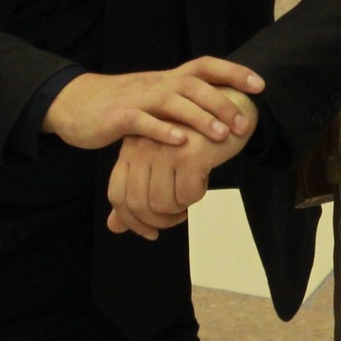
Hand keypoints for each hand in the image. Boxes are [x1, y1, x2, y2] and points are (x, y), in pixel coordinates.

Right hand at [42, 58, 263, 151]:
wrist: (74, 104)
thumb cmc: (119, 105)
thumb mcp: (153, 98)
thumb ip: (181, 103)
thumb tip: (218, 115)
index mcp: (167, 79)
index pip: (205, 66)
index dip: (233, 72)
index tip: (259, 85)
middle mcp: (156, 84)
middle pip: (194, 84)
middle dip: (222, 102)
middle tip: (243, 123)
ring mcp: (137, 99)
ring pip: (173, 101)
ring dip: (200, 117)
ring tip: (222, 135)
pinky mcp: (118, 117)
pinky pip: (142, 121)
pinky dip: (162, 130)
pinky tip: (180, 142)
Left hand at [106, 99, 257, 239]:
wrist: (228, 107)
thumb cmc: (192, 138)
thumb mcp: (159, 163)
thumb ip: (135, 193)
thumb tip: (113, 227)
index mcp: (130, 149)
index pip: (117, 196)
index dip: (131, 221)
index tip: (151, 232)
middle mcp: (142, 148)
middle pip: (138, 205)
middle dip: (159, 222)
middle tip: (178, 218)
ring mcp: (164, 150)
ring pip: (163, 204)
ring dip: (180, 210)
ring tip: (190, 195)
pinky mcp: (189, 154)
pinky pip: (188, 196)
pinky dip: (197, 195)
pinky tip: (203, 179)